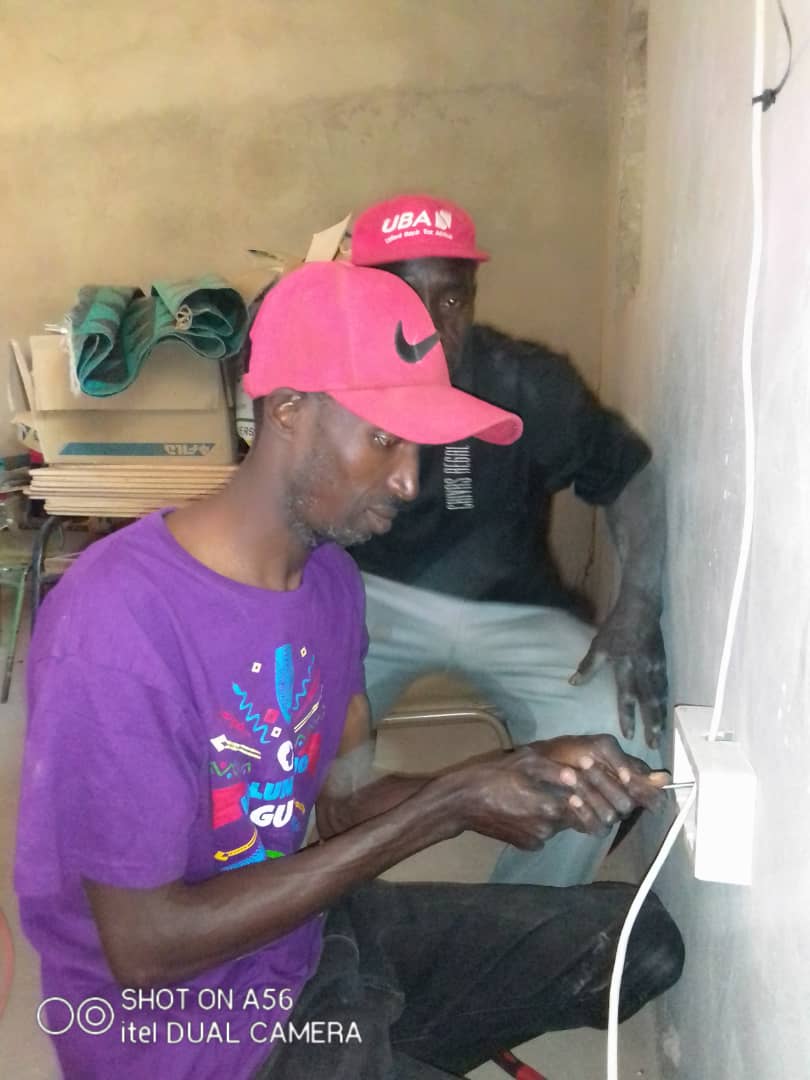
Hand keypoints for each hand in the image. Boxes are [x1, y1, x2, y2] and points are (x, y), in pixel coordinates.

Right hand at [454, 749, 589, 849]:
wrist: (463, 802)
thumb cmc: (494, 775)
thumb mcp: (525, 762)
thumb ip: (555, 770)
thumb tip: (577, 775)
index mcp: (551, 807)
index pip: (583, 804)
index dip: (587, 792)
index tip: (584, 782)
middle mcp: (548, 829)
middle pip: (573, 817)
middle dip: (574, 803)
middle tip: (566, 787)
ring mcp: (537, 841)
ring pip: (558, 825)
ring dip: (557, 813)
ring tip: (543, 794)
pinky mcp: (525, 846)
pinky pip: (543, 834)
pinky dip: (542, 823)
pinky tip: (529, 808)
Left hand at [535, 734, 667, 828]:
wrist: (542, 764)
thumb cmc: (572, 752)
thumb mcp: (601, 747)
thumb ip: (628, 762)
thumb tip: (664, 778)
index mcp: (631, 779)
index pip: (655, 795)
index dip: (647, 791)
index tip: (624, 776)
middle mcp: (624, 799)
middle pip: (628, 802)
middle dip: (604, 781)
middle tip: (584, 761)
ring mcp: (610, 813)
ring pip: (612, 814)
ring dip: (590, 792)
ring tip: (569, 774)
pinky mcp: (593, 825)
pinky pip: (598, 827)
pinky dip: (585, 811)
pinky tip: (572, 798)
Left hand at [570, 601, 667, 748]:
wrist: (642, 608)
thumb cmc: (617, 627)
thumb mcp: (599, 644)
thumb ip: (588, 666)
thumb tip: (573, 683)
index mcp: (626, 666)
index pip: (627, 696)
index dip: (628, 716)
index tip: (629, 735)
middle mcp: (644, 670)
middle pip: (649, 702)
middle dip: (651, 724)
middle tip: (653, 744)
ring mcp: (656, 667)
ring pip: (660, 696)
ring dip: (661, 716)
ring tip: (661, 733)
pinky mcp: (663, 663)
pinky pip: (665, 686)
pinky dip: (665, 701)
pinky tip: (665, 712)